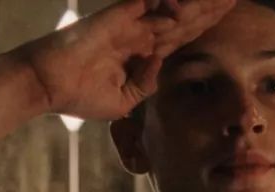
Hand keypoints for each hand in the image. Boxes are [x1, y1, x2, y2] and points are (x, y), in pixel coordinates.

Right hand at [13, 0, 234, 119]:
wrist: (48, 85)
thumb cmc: (79, 95)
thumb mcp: (123, 100)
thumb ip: (145, 86)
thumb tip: (161, 67)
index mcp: (144, 54)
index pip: (183, 38)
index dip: (205, 27)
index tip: (226, 17)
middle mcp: (141, 35)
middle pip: (186, 20)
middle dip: (211, 9)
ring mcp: (131, 24)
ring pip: (173, 9)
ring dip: (198, 3)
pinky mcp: (117, 17)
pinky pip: (148, 3)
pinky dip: (169, 4)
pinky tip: (190, 5)